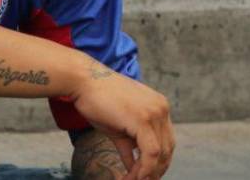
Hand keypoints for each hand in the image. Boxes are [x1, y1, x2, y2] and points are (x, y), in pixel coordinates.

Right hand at [71, 61, 174, 179]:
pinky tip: (132, 177)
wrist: (82, 80)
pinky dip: (142, 169)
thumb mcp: (118, 125)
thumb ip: (130, 144)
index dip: (159, 161)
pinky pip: (149, 153)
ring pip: (160, 154)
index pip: (166, 140)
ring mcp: (154, 113)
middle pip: (168, 148)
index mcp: (158, 106)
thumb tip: (134, 166)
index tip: (147, 174)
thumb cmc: (96, 99)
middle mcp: (161, 108)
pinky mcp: (143, 120)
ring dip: (147, 172)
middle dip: (156, 169)